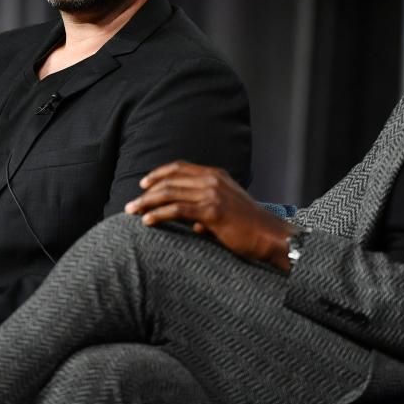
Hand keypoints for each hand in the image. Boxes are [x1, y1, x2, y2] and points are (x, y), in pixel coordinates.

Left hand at [126, 161, 297, 270]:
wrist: (272, 236)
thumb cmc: (251, 228)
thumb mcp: (228, 212)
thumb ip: (208, 213)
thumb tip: (193, 226)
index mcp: (216, 175)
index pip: (180, 167)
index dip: (159, 174)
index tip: (144, 184)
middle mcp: (212, 180)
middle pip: (170, 180)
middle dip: (147, 192)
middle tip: (131, 203)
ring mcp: (212, 194)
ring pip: (169, 194)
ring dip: (147, 203)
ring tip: (132, 212)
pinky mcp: (212, 211)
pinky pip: (177, 210)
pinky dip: (158, 214)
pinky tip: (147, 221)